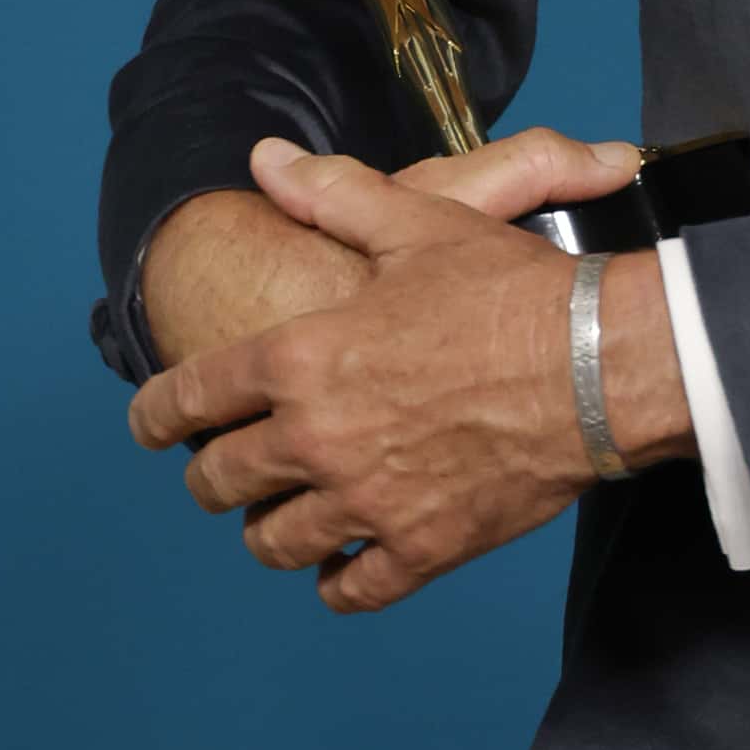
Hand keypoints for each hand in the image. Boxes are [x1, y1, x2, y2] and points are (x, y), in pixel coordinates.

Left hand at [127, 131, 693, 614]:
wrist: (599, 364)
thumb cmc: (510, 290)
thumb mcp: (419, 222)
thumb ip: (333, 195)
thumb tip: (267, 160)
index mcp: (300, 356)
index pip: (191, 398)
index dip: (156, 414)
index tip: (150, 427)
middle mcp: (316, 436)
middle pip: (221, 480)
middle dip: (209, 477)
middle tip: (217, 474)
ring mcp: (366, 498)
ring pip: (275, 542)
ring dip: (267, 532)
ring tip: (278, 523)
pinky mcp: (421, 545)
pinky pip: (353, 589)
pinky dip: (338, 584)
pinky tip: (342, 570)